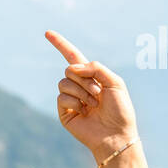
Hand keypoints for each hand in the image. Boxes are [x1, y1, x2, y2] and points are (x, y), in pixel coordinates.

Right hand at [45, 30, 138, 161]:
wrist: (116, 135)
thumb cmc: (120, 110)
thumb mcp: (115, 82)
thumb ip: (96, 68)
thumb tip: (72, 67)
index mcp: (92, 76)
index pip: (72, 56)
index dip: (60, 44)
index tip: (47, 32)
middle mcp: (79, 85)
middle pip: (69, 69)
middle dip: (86, 80)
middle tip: (99, 94)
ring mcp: (70, 99)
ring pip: (64, 82)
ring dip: (82, 92)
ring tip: (94, 104)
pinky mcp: (64, 112)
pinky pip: (62, 96)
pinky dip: (75, 102)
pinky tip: (84, 112)